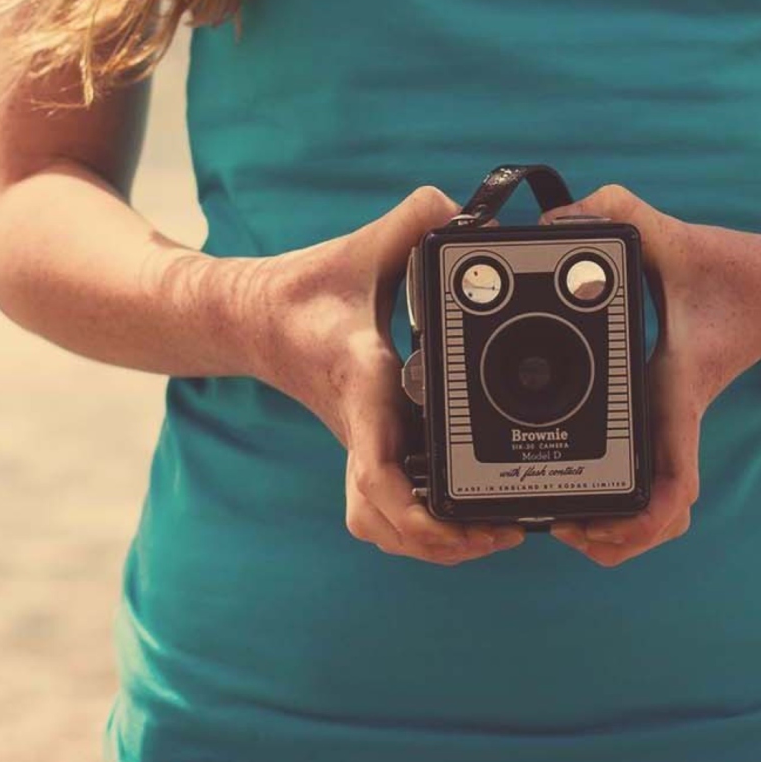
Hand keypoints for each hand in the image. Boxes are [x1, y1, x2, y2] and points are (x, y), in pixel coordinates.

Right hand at [246, 185, 527, 564]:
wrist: (257, 319)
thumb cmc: (311, 288)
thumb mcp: (363, 245)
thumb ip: (418, 219)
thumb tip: (470, 215)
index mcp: (361, 384)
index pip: (374, 458)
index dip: (411, 501)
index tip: (459, 515)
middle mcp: (359, 429)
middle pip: (382, 518)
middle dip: (440, 540)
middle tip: (504, 531)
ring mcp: (359, 448)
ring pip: (381, 529)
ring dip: (431, 546)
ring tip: (493, 535)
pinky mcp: (366, 452)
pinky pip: (386, 515)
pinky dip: (420, 531)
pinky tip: (468, 522)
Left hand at [538, 183, 760, 566]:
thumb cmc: (733, 272)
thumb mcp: (674, 236)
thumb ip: (618, 213)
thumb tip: (558, 219)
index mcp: (677, 396)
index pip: (673, 484)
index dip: (637, 522)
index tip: (586, 524)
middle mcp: (676, 421)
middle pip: (661, 521)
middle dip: (607, 538)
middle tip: (554, 524)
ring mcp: (674, 424)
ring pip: (661, 513)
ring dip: (617, 532)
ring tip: (566, 522)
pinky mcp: (668, 414)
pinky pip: (653, 480)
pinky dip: (627, 504)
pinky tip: (583, 491)